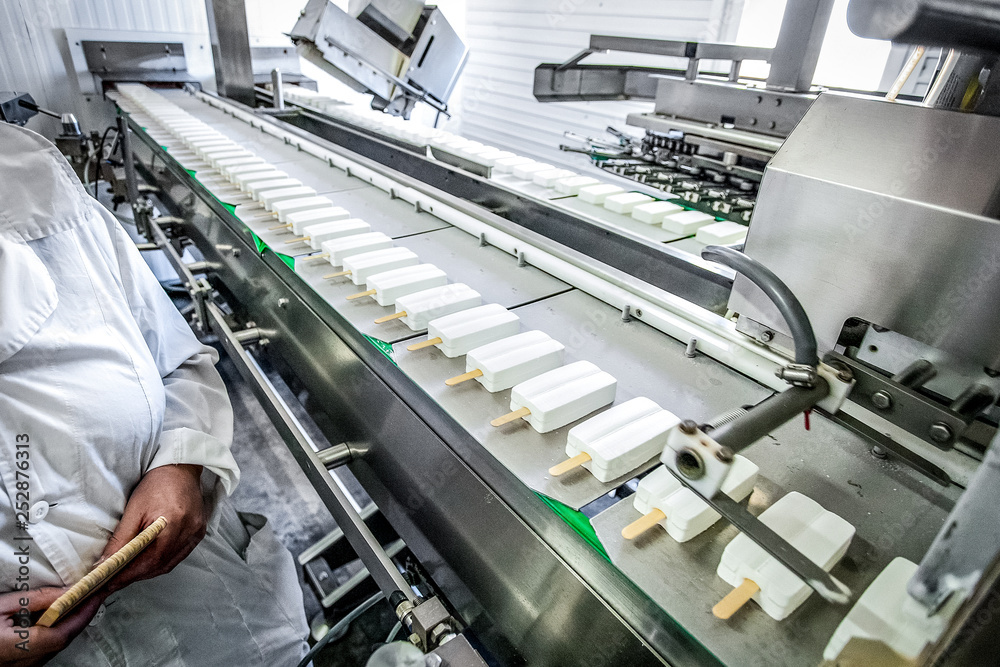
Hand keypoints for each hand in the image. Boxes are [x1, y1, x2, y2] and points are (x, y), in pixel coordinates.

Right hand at [0, 587, 104, 665]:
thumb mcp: (2, 605)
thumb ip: (36, 599)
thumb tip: (66, 591)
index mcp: (19, 648)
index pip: (63, 635)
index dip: (83, 614)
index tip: (96, 595)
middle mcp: (24, 663)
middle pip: (63, 641)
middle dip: (81, 616)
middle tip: (92, 594)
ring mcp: (23, 666)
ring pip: (56, 646)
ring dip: (69, 624)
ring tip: (79, 601)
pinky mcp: (21, 664)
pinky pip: (45, 649)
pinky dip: (56, 631)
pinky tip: (58, 616)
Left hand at [98, 464, 206, 593]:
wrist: (181, 468)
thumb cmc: (157, 484)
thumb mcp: (134, 509)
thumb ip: (121, 539)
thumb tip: (105, 563)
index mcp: (174, 524)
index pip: (149, 560)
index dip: (127, 575)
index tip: (108, 583)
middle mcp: (189, 532)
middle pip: (160, 566)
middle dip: (134, 576)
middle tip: (112, 581)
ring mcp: (196, 534)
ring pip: (169, 564)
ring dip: (147, 571)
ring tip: (126, 573)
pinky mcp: (198, 533)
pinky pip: (178, 556)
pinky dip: (161, 563)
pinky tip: (148, 562)